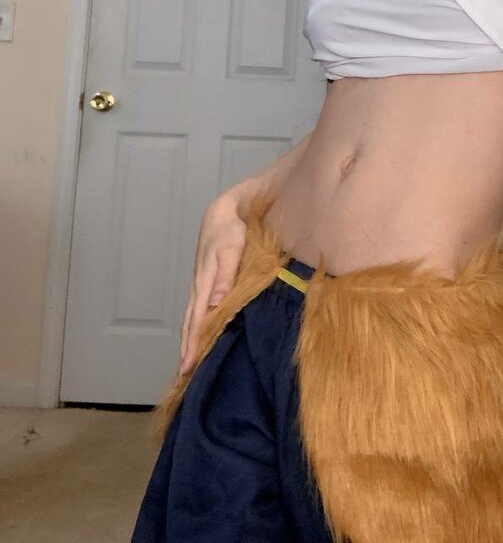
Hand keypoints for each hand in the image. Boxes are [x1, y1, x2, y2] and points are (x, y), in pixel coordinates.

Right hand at [178, 180, 257, 374]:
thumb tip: (214, 305)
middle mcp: (199, 288)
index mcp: (204, 284)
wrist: (224, 212)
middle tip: (183, 377)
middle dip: (187, 350)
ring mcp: (201, 285)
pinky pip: (197, 310)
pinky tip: (198, 335)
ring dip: (189, 341)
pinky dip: (195, 327)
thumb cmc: (231, 231)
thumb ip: (225, 277)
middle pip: (190, 325)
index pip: (196, 322)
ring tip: (187, 364)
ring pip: (192, 319)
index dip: (193, 345)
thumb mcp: (231, 250)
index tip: (188, 368)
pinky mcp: (206, 281)